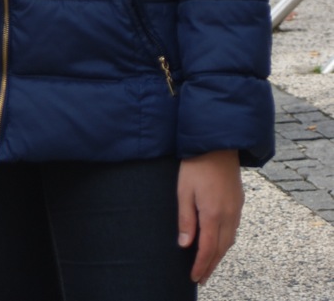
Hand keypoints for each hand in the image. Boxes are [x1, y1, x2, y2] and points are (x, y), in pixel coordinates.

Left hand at [177, 150, 242, 284]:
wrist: (218, 143)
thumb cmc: (196, 164)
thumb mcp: (184, 190)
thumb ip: (186, 219)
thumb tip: (185, 245)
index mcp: (213, 214)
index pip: (207, 249)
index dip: (201, 265)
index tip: (194, 277)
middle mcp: (228, 215)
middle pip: (221, 249)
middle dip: (211, 266)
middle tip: (202, 278)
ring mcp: (236, 208)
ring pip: (230, 240)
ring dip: (219, 255)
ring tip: (209, 264)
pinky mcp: (239, 201)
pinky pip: (234, 229)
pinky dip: (226, 241)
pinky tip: (220, 242)